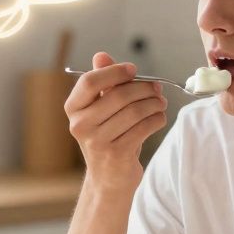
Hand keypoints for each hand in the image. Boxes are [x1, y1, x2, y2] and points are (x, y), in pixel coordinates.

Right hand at [65, 51, 166, 191]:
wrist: (108, 178)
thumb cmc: (107, 137)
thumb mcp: (101, 109)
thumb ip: (102, 82)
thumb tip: (101, 55)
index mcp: (73, 108)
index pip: (90, 81)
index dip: (114, 72)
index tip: (133, 70)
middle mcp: (80, 125)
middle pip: (118, 95)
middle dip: (143, 88)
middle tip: (157, 88)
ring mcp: (97, 141)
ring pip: (135, 111)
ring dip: (154, 104)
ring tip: (160, 103)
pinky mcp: (116, 154)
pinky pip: (144, 127)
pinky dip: (157, 119)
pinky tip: (159, 118)